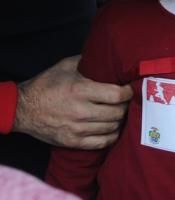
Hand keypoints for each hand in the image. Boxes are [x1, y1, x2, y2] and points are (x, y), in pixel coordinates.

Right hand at [13, 57, 131, 148]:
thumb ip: (88, 61)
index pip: (116, 95)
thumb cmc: (46, 85)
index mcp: (80, 90)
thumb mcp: (65, 67)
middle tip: (124, 101)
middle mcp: (80, 111)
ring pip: (112, 127)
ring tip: (118, 113)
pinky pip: (102, 142)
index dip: (127, 92)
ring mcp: (76, 129)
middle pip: (117, 112)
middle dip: (125, 106)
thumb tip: (109, 57)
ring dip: (119, 120)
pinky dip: (111, 135)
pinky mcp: (72, 142)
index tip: (128, 89)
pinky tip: (112, 128)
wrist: (22, 109)